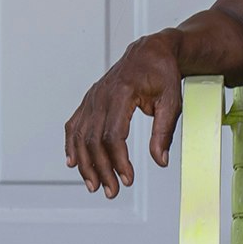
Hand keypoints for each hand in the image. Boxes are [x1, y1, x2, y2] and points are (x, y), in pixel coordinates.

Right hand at [62, 34, 184, 197]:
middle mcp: (101, 96)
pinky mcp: (88, 102)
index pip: (113, 134)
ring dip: (85, 164)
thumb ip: (164, 132)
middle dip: (101, 169)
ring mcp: (91, 99)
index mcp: (122, 93)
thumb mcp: (172, 101)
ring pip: (80, 137)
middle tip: (112, 191)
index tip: (128, 179)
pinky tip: (73, 162)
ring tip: (94, 185)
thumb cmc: (162, 74)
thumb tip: (160, 161)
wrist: (149, 52)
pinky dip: (70, 146)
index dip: (119, 160)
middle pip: (93, 140)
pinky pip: (73, 126)